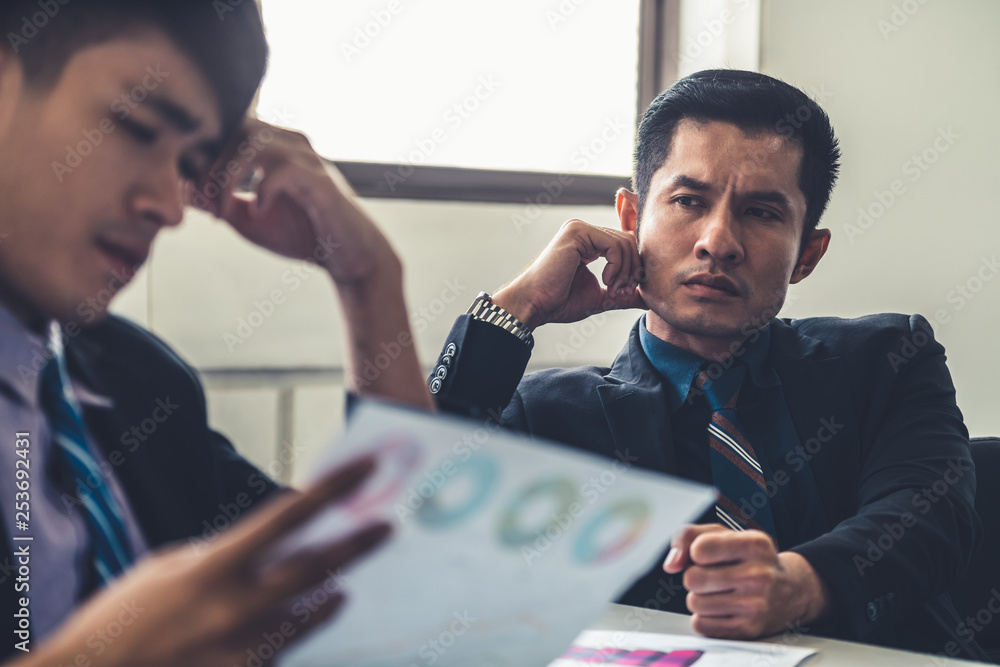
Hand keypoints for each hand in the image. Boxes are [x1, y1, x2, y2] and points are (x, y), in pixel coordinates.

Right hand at [20, 457, 390, 666]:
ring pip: (312, 613)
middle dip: (358, 543)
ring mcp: (244, 649)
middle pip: (317, 567)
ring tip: (346, 581)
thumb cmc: (124, 618)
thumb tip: (275, 542)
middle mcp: (236, 607)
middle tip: (388, 527)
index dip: (334, 488)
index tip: (367, 466)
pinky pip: (289, 648)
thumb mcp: (170, 568)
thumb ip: (226, 554)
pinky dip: (305, 626)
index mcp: (214, 566)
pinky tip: (318, 613)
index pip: (290, 516)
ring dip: (332, 590)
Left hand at [190, 117, 399, 287]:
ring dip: (227, 178)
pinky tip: (261, 212)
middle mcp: (289, 143)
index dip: (200, 158)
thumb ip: (218, 201)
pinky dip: (262, 192)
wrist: (346, 256)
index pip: (226, 131)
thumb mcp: (248, 219)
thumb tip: (182, 190)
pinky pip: (280, 170)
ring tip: (223, 211)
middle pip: (234, 129)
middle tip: (204, 205)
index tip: (188, 193)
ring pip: (252, 143)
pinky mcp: (320, 180)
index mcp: (272, 147)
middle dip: (209, 167)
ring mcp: (307, 158)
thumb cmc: (300, 234)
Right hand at [492, 219, 646, 329]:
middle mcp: (584, 231)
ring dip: (625, 271)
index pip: (625, 243)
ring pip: (625, 242)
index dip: (634, 265)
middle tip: (622, 293)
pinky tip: (605, 280)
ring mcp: (579, 229)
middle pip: (629, 241)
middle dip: (632, 270)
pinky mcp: (577, 232)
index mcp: (588, 242)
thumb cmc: (560, 302)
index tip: (627, 291)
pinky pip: (614, 244)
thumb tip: (647, 298)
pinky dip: (617, 266)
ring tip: (612, 290)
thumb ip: (623, 294)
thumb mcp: (601, 297)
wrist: (535, 304)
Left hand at [663, 524, 829, 638]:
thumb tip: (671, 564)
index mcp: (754, 544)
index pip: (699, 549)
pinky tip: (723, 608)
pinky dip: (705, 617)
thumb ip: (688, 536)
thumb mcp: (724, 534)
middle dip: (695, 576)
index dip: (696, 552)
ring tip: (720, 592)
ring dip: (699, 597)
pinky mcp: (749, 629)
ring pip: (694, 603)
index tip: (709, 554)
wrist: (791, 590)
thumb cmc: (748, 558)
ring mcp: (756, 605)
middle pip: (692, 578)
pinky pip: (701, 625)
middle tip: (713, 575)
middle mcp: (759, 575)